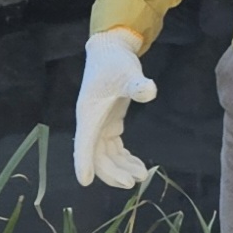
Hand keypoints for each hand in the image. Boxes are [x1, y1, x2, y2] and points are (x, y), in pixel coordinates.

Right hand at [74, 30, 155, 189]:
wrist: (111, 50)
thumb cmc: (115, 61)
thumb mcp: (127, 72)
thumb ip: (137, 84)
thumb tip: (149, 90)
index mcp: (89, 114)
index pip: (83, 142)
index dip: (83, 162)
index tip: (85, 182)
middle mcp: (90, 123)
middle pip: (96, 155)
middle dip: (112, 172)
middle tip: (133, 182)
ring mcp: (99, 124)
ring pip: (105, 155)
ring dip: (120, 168)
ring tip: (141, 175)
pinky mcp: (109, 123)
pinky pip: (113, 148)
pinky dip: (124, 158)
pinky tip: (138, 165)